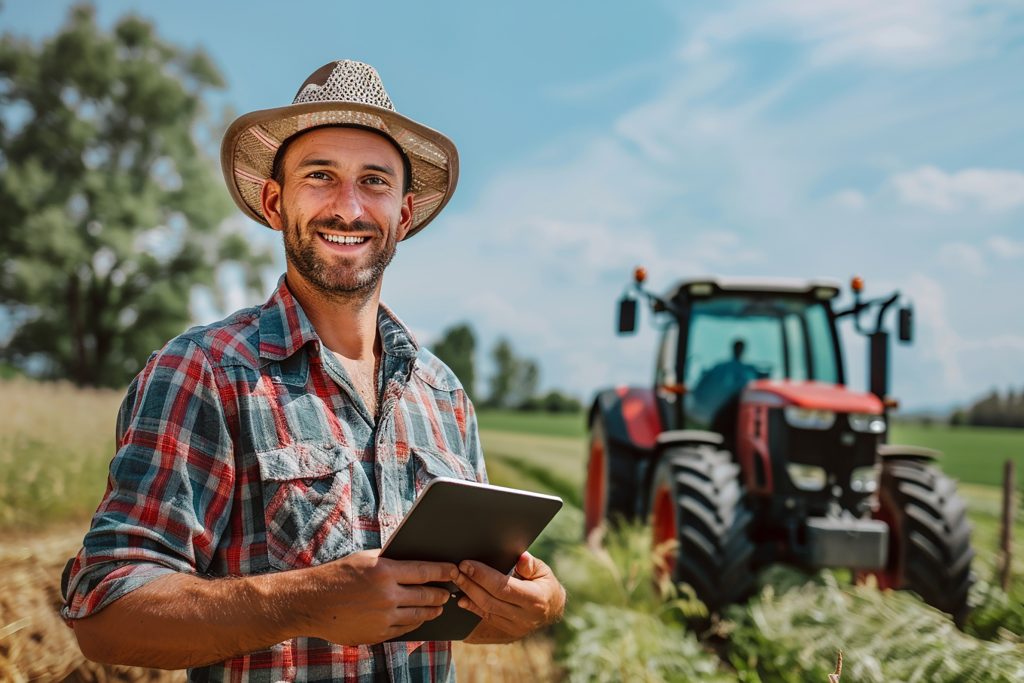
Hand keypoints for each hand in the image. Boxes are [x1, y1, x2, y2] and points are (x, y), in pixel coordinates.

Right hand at [303, 549, 457, 644]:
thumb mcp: (365, 558)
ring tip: (439, 606)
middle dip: (441, 593)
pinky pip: (404, 630)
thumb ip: (391, 559)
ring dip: (432, 611)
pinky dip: (415, 623)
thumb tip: (416, 559)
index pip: (424, 571)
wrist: (311, 602)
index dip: (443, 571)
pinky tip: (419, 618)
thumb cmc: (339, 575)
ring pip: (418, 615)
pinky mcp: (377, 635)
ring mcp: (382, 618)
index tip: (455, 570)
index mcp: (384, 571)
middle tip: (449, 591)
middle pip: (426, 596)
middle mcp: (386, 595)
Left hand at [455, 552, 565, 643]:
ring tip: (456, 579)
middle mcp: (524, 616)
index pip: (502, 587)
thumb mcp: (543, 571)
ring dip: (468, 594)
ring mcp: (515, 626)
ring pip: (485, 610)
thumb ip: (530, 565)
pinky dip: (472, 607)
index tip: (467, 564)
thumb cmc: (545, 585)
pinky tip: (460, 598)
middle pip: (490, 600)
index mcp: (534, 599)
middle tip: (455, 570)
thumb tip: (522, 558)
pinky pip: (486, 617)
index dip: (482, 576)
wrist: (552, 609)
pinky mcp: (507, 631)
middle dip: (470, 584)